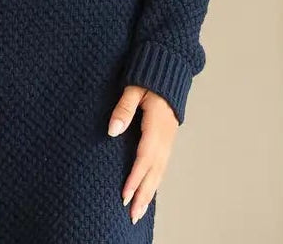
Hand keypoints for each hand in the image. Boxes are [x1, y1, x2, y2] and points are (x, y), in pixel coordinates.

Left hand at [108, 85, 178, 225]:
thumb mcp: (134, 88)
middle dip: (144, 194)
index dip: (135, 178)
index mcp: (157, 125)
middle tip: (133, 215)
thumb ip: (123, 109)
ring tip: (140, 211)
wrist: (169, 68)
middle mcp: (165, 136)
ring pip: (160, 170)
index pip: (144, 157)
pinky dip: (156, 180)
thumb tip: (112, 131)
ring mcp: (169, 138)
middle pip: (154, 170)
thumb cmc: (149, 76)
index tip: (125, 195)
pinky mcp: (168, 138)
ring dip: (150, 191)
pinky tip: (150, 191)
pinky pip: (163, 164)